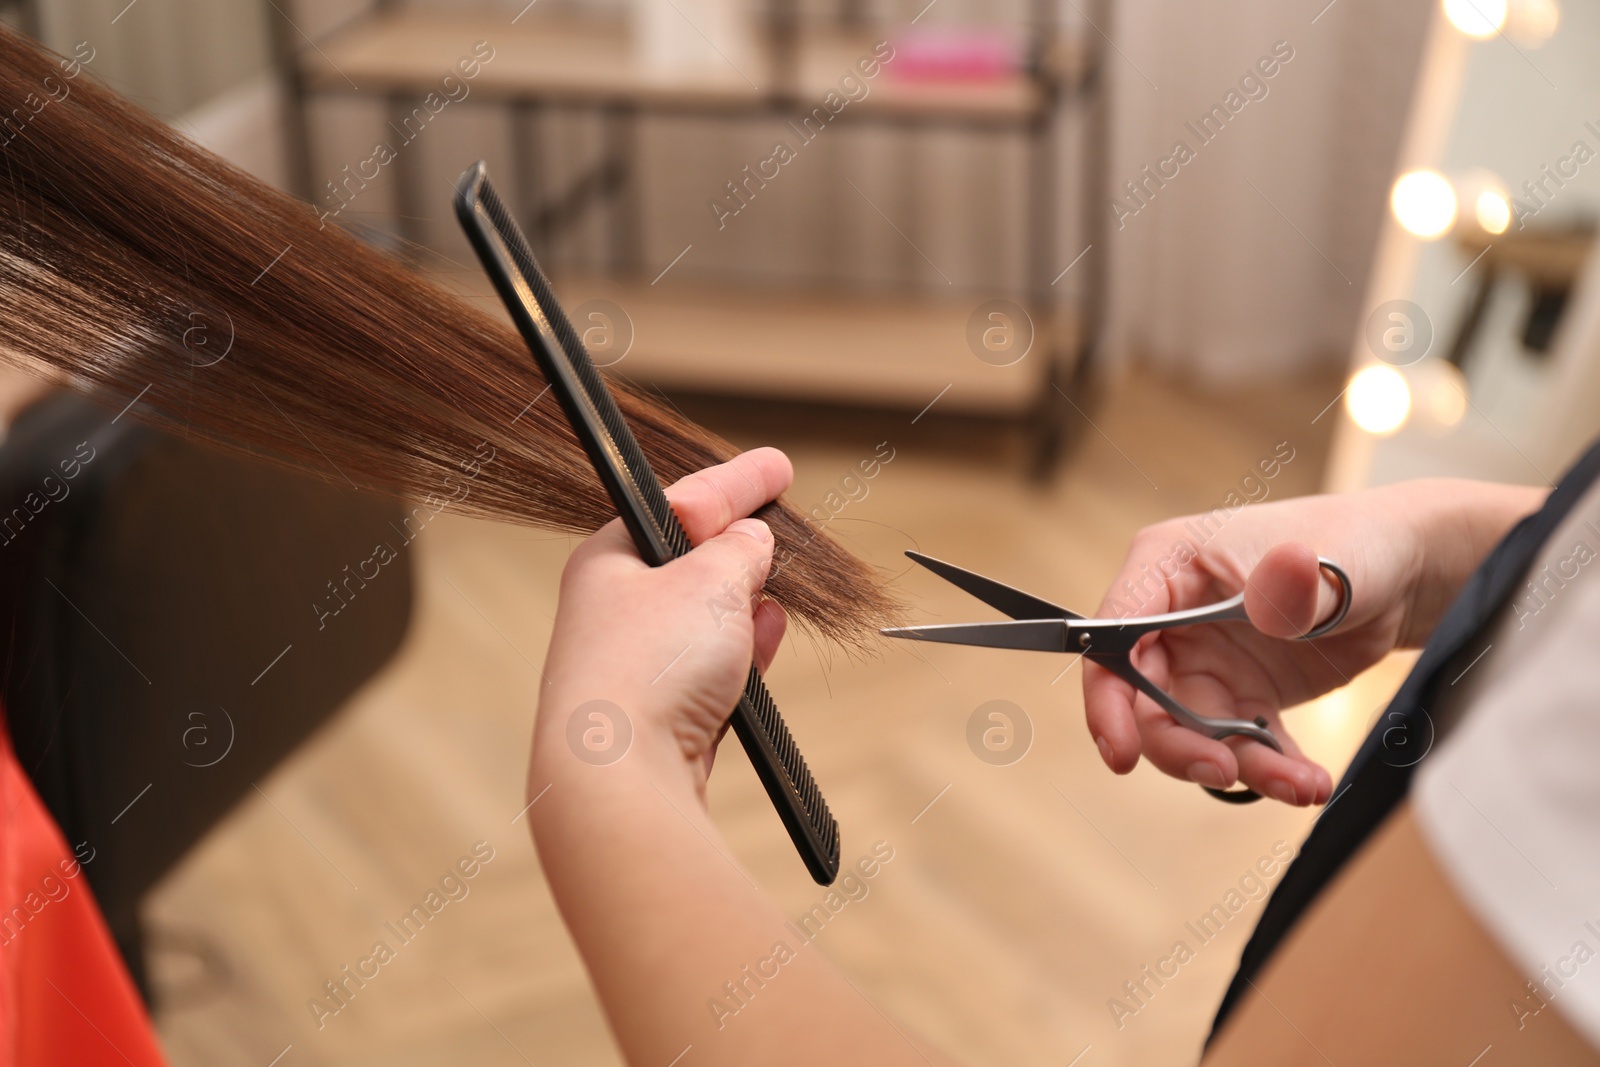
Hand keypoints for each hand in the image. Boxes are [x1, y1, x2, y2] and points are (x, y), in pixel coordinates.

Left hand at [531, 448, 791, 801]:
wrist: (621, 773)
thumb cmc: (648, 664)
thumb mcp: (708, 579)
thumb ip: (739, 549)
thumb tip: (751, 539)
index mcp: (608, 559)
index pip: (679, 504)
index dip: (734, 482)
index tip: (777, 466)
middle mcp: (613, 611)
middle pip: (688, 562)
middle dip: (738, 544)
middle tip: (779, 519)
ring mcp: (634, 667)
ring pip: (703, 619)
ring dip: (745, 602)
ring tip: (776, 590)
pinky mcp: (659, 717)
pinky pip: (710, 670)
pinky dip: (742, 651)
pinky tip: (766, 636)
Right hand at [1083, 479, 1545, 804]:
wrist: (1400, 572)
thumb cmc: (1350, 541)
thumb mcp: (1319, 561)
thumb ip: (1290, 582)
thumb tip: (1275, 584)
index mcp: (1168, 568)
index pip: (1112, 635)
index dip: (1105, 698)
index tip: (1120, 753)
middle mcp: (1173, 617)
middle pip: (1140, 699)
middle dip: (1178, 745)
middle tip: (1223, 772)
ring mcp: (1204, 660)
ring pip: (1190, 733)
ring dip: (1239, 767)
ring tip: (1298, 783)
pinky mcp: (1238, 694)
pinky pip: (1238, 745)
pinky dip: (1269, 770)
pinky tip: (1306, 779)